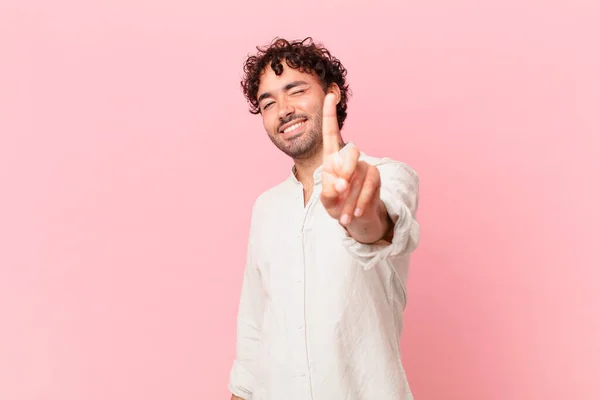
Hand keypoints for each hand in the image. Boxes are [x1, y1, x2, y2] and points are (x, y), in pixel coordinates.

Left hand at [320, 93, 381, 227]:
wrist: (355, 219)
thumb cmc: (337, 205)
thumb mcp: (327, 201)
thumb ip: (328, 191)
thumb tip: (341, 184)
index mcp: (332, 159)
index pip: (330, 133)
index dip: (329, 114)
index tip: (330, 95)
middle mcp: (349, 159)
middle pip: (351, 152)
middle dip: (345, 170)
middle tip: (339, 188)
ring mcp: (364, 166)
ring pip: (360, 174)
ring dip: (350, 196)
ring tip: (343, 215)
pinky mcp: (375, 177)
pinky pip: (370, 185)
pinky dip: (360, 201)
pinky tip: (354, 213)